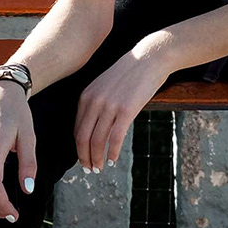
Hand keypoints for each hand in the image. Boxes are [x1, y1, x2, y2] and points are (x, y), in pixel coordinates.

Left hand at [75, 34, 174, 172]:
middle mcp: (94, 102)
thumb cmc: (130, 73)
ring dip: (97, 158)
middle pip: (83, 138)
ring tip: (100, 168)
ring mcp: (110, 106)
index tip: (84, 158)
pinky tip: (113, 159)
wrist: (149, 58)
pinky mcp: (126, 110)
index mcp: (86, 96)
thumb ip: (97, 104)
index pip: (77, 129)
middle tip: (90, 169)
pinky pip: (115, 138)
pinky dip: (113, 152)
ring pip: (98, 141)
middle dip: (85, 157)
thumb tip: (95, 127)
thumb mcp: (105, 86)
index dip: (79, 148)